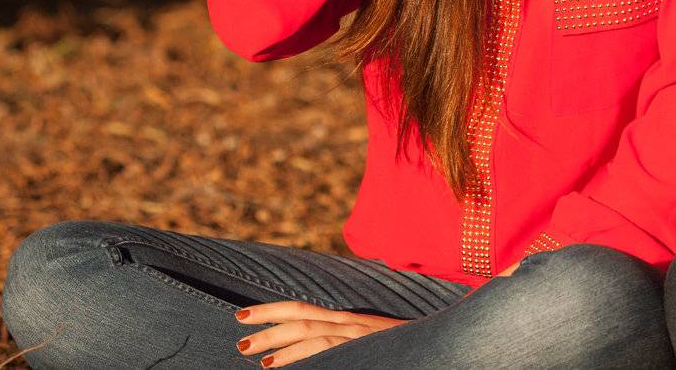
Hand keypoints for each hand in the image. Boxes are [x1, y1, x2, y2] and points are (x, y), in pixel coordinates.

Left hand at [234, 300, 404, 365]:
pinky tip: (281, 366)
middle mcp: (350, 323)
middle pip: (302, 316)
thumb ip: (341, 343)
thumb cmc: (400, 348)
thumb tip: (311, 353)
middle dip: (268, 323)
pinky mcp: (364, 348)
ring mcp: (358, 336)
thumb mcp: (367, 343)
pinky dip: (302, 358)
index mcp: (347, 321)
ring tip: (253, 355)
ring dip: (279, 345)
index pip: (303, 310)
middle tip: (239, 337)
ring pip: (312, 333)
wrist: (436, 345)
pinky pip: (328, 350)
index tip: (244, 315)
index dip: (272, 310)